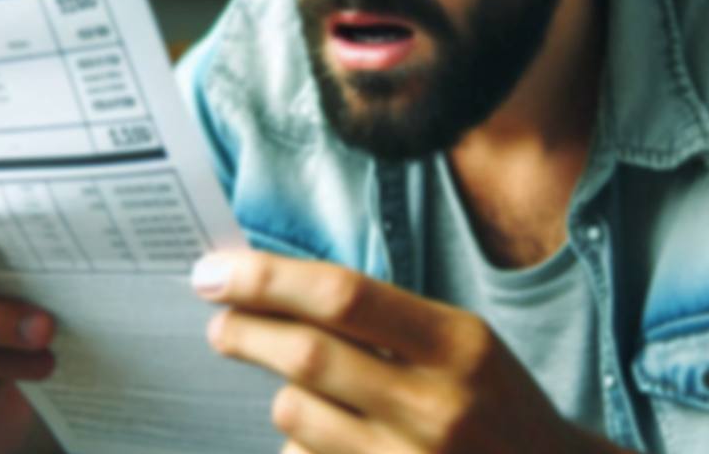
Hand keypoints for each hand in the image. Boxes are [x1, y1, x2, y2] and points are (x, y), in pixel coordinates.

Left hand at [191, 250, 623, 453]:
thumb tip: (277, 288)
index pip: (343, 296)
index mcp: (456, 343)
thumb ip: (381, 318)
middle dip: (245, 330)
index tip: (217, 271)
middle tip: (219, 318)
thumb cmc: (491, 399)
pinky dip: (299, 440)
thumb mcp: (459, 341)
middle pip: (306, 356)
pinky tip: (326, 433)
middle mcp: (432, 406)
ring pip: (294, 413)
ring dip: (278, 389)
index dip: (268, 279)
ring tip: (292, 380)